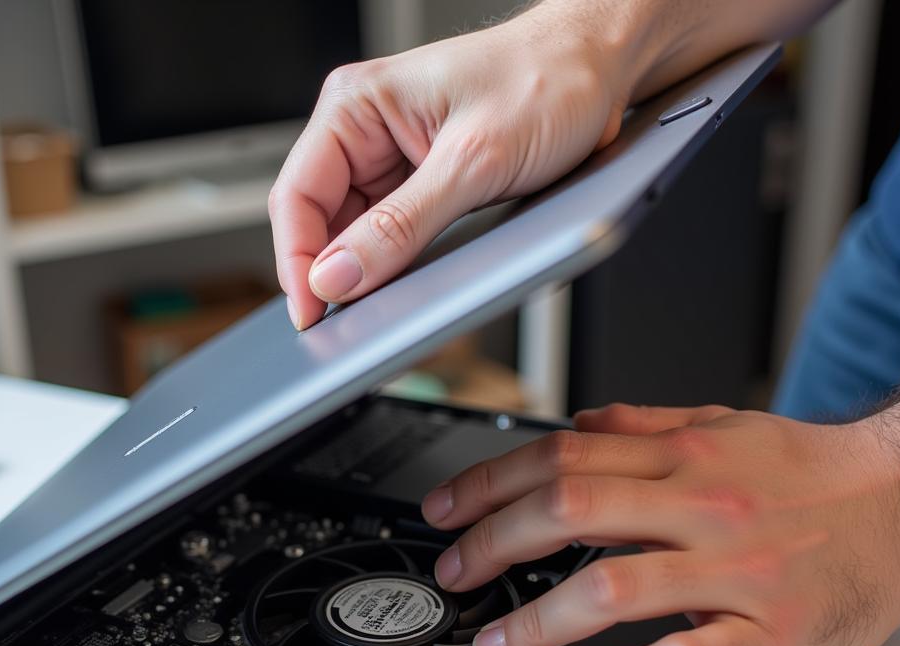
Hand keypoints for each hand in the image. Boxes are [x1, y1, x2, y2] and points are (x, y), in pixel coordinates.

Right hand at [268, 3, 641, 329]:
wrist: (602, 69)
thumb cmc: (547, 81)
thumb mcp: (471, 163)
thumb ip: (400, 225)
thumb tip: (339, 274)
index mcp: (358, 106)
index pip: (298, 196)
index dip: (297, 263)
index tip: (312, 314)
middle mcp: (367, 131)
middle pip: (321, 221)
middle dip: (332, 272)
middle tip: (349, 322)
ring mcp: (394, 161)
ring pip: (355, 234)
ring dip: (367, 269)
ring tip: (387, 298)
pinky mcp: (422, 184)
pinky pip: (392, 234)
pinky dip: (398, 263)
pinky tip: (410, 279)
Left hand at [420, 402, 899, 645]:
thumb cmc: (811, 475)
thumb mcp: (726, 428)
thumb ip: (647, 425)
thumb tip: (581, 423)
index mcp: (683, 456)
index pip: (563, 458)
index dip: (491, 485)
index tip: (447, 512)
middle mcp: (701, 506)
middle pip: (572, 512)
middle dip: (494, 544)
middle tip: (453, 574)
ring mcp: (734, 572)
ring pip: (614, 587)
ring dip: (538, 619)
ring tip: (495, 643)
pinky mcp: (767, 633)